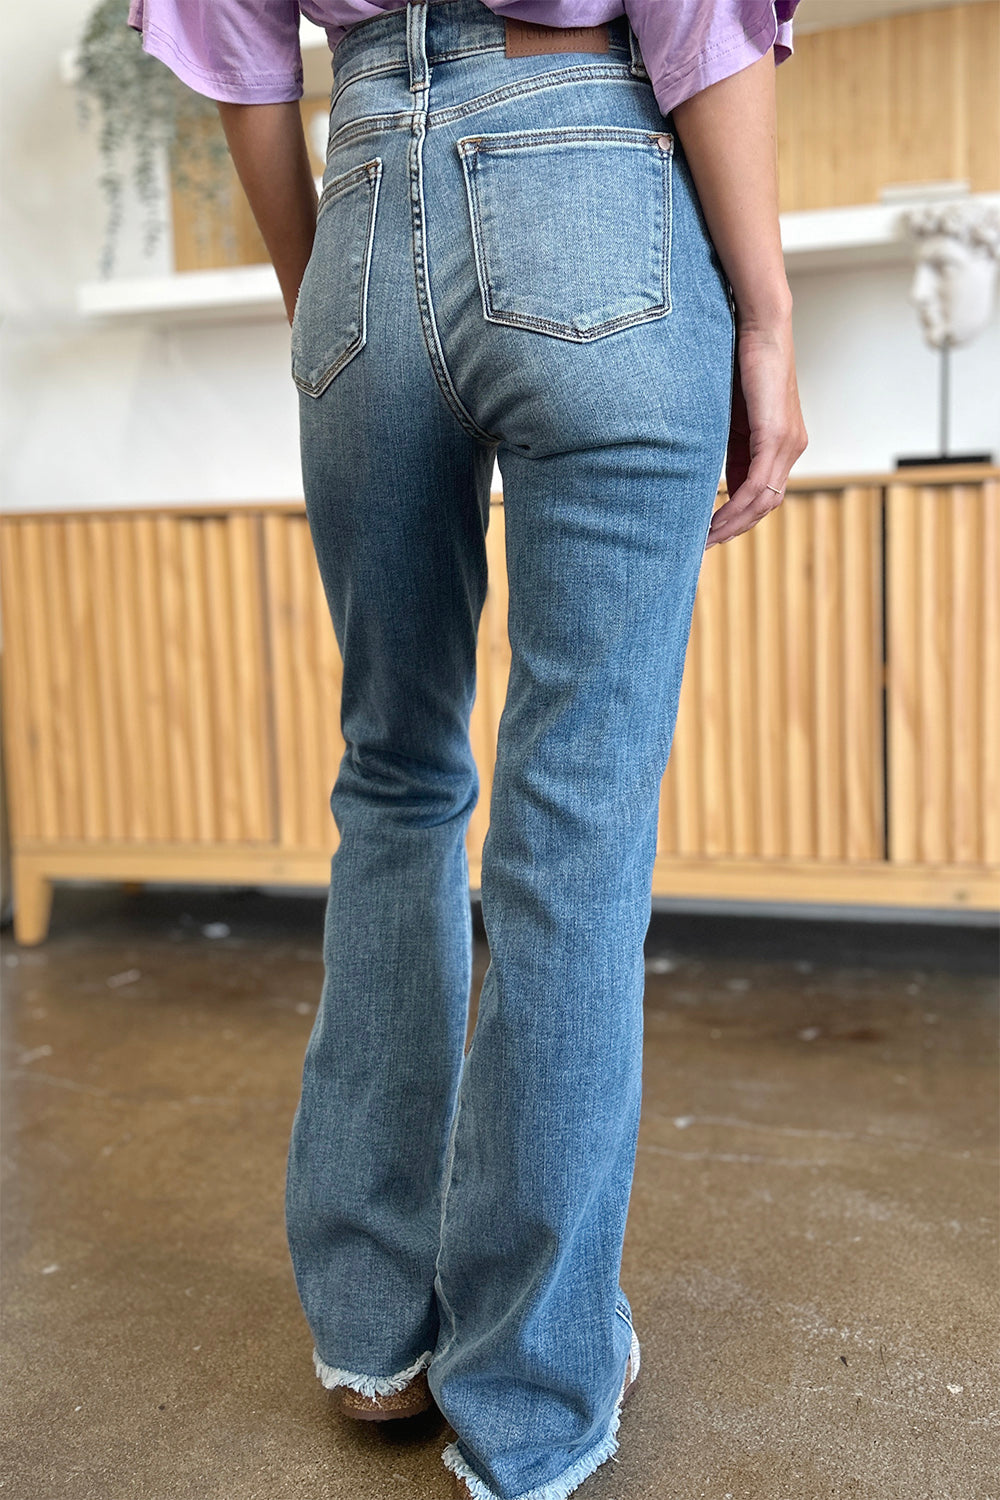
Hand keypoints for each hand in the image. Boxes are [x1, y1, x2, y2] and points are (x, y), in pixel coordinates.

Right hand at [706, 309, 807, 547]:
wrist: (760, 326)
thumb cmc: (742, 360)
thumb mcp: (730, 412)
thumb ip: (728, 442)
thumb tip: (706, 469)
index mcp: (780, 443)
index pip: (763, 494)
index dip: (738, 517)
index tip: (710, 532)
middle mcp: (790, 448)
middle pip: (766, 505)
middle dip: (735, 528)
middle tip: (703, 545)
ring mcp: (787, 444)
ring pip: (763, 501)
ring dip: (733, 524)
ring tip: (705, 538)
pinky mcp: (776, 436)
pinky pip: (757, 485)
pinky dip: (735, 506)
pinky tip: (716, 519)